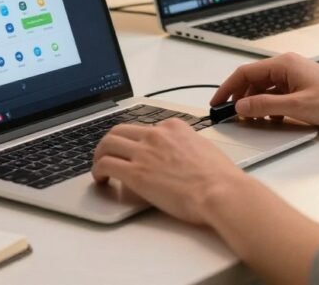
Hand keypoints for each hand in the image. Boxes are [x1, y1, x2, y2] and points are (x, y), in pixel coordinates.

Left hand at [91, 118, 250, 224]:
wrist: (221, 191)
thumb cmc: (220, 178)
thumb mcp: (203, 149)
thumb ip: (185, 147)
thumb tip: (178, 157)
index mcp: (174, 127)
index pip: (145, 127)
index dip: (135, 140)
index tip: (133, 150)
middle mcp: (156, 135)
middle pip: (120, 130)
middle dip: (110, 143)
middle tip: (108, 155)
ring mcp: (144, 152)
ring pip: (108, 144)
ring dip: (99, 155)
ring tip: (100, 167)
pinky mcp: (136, 173)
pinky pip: (106, 164)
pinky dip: (98, 170)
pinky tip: (101, 179)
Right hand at [211, 52, 318, 126]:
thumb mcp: (295, 106)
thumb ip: (264, 105)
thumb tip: (241, 106)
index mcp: (283, 64)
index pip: (245, 73)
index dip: (227, 88)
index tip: (217, 103)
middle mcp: (287, 67)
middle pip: (253, 80)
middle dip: (240, 97)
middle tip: (230, 114)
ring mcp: (294, 78)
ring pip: (264, 89)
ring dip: (255, 104)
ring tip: (250, 119)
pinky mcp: (301, 89)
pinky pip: (277, 96)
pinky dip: (269, 107)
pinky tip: (271, 119)